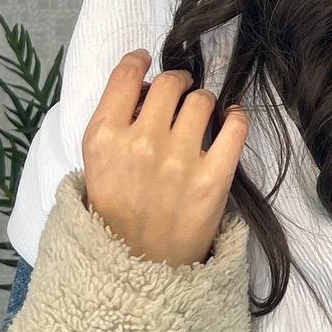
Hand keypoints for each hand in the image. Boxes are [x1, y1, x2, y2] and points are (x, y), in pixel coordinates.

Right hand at [81, 49, 249, 267]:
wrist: (138, 268)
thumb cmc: (116, 215)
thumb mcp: (95, 166)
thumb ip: (113, 124)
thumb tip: (145, 88)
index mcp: (104, 138)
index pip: (125, 77)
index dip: (139, 63)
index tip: (147, 63)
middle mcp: (141, 143)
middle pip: (169, 83)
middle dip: (177, 83)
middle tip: (180, 93)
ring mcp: (179, 160)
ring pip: (203, 100)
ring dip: (204, 103)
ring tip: (201, 117)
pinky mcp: (213, 178)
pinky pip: (235, 126)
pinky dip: (236, 117)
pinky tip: (231, 121)